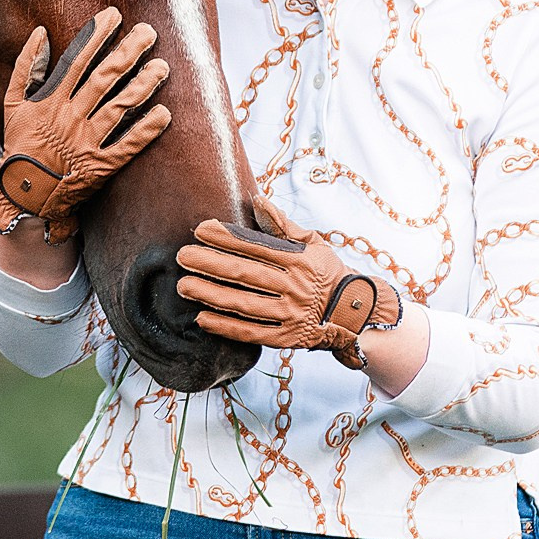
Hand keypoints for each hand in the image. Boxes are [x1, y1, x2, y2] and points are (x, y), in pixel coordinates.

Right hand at [0, 6, 172, 244]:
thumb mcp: (12, 103)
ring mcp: (86, 142)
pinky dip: (146, 131)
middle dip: (128, 52)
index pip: (77, 60)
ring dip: (143, 85)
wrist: (23, 194)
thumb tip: (40, 32)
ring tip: (162, 66)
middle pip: (104, 78)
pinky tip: (164, 114)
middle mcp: (70, 118)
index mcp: (50, 100)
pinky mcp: (100, 167)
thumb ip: (26, 67)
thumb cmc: (20, 145)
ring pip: (119, 108)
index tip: (114, 15)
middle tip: (149, 31)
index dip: (96, 36)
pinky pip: (127, 146)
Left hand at [176, 197, 402, 368]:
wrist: (356, 314)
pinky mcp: (287, 338)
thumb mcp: (314, 243)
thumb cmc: (327, 272)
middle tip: (182, 256)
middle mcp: (295, 287)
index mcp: (300, 260)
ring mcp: (291, 315)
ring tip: (184, 286)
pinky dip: (226, 327)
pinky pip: (252, 333)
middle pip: (245, 274)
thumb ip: (283, 225)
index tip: (200, 229)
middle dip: (210, 264)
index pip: (256, 246)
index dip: (227, 237)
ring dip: (211, 295)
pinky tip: (201, 318)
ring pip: (244, 304)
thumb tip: (257, 199)